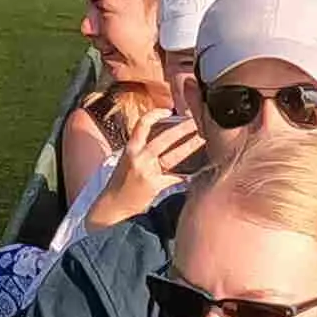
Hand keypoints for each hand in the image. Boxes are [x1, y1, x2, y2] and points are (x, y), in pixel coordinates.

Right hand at [89, 109, 205, 222]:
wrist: (113, 206)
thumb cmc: (122, 182)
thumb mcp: (127, 161)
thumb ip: (141, 149)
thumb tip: (162, 138)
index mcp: (130, 148)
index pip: (142, 124)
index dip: (156, 114)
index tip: (169, 110)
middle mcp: (138, 157)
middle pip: (164, 138)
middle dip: (183, 128)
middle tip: (197, 121)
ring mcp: (147, 171)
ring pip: (173, 155)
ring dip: (190, 146)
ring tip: (203, 139)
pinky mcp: (154, 185)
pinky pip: (176, 177)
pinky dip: (187, 175)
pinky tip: (199, 171)